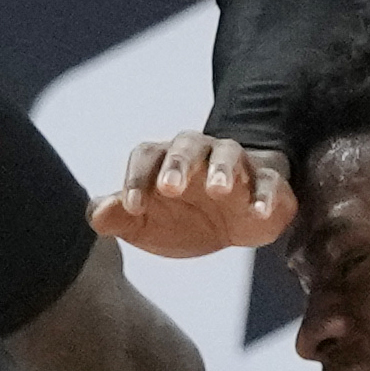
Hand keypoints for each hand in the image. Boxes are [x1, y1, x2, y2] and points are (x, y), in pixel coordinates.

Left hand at [89, 132, 295, 257]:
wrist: (234, 224)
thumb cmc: (183, 218)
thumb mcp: (147, 225)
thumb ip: (119, 218)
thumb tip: (99, 214)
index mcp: (166, 161)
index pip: (147, 155)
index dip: (136, 178)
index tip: (131, 207)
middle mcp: (201, 154)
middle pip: (187, 144)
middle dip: (178, 164)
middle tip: (170, 187)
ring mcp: (238, 166)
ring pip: (230, 154)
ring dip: (223, 169)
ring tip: (219, 189)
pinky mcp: (268, 184)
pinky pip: (270, 181)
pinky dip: (266, 194)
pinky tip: (258, 211)